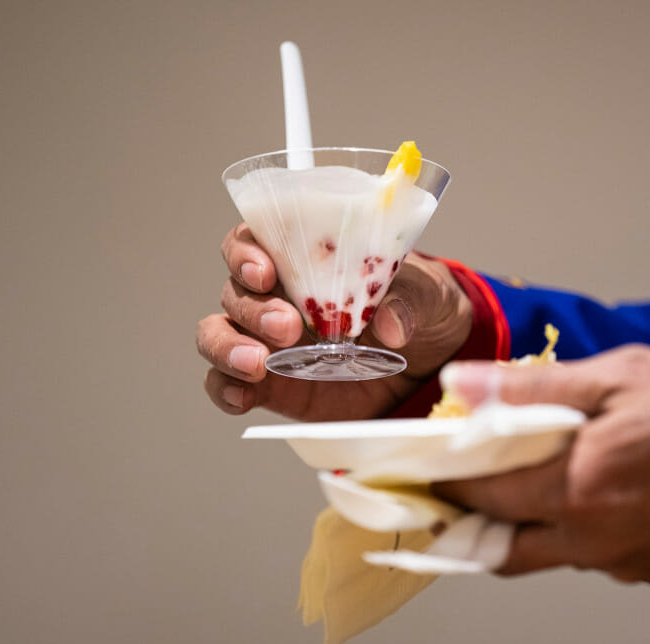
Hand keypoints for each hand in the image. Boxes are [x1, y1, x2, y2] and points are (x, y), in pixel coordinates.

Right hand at [195, 223, 472, 420]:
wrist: (431, 363)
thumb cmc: (422, 307)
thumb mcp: (429, 293)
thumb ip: (409, 300)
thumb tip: (390, 326)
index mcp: (305, 258)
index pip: (252, 240)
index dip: (245, 251)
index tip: (265, 270)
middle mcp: (276, 296)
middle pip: (235, 291)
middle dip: (253, 308)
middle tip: (289, 326)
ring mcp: (269, 342)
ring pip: (218, 333)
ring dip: (227, 346)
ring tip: (258, 363)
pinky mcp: (272, 386)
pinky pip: (228, 385)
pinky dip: (226, 389)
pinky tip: (243, 396)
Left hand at [432, 345, 649, 584]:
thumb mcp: (622, 375)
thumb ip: (534, 386)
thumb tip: (461, 383)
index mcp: (573, 489)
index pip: (478, 491)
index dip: (442, 477)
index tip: (419, 463)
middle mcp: (589, 540)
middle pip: (498, 544)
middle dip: (467, 517)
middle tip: (453, 487)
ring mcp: (622, 562)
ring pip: (544, 553)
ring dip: (517, 526)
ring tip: (512, 485)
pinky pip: (590, 556)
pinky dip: (569, 531)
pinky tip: (582, 495)